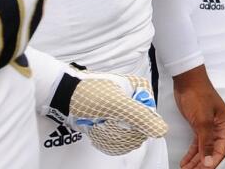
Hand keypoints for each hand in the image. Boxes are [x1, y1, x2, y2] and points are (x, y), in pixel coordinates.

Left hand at [45, 69, 167, 155]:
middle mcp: (133, 97)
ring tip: (99, 129)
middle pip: (139, 126)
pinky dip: (107, 136)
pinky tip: (97, 132)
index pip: (150, 117)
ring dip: (114, 136)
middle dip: (124, 133)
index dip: (138, 127)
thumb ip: (141, 117)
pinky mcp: (109, 116)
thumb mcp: (116, 105)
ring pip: (128, 132)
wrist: (61, 94)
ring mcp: (121, 107)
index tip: (121, 126)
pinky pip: (116, 132)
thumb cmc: (89, 95)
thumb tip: (163, 132)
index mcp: (140, 88)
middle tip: (107, 129)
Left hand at [173, 66, 224, 168]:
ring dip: (196, 160)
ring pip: (204, 149)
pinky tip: (186, 160)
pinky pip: (197, 143)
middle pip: (213, 151)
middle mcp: (219, 127)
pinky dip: (192, 153)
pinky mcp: (199, 125)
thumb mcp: (203, 120)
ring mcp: (209, 126)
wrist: (186, 81)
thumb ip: (206, 142)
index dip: (212, 162)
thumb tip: (209, 160)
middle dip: (203, 163)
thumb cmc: (198, 94)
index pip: (221, 150)